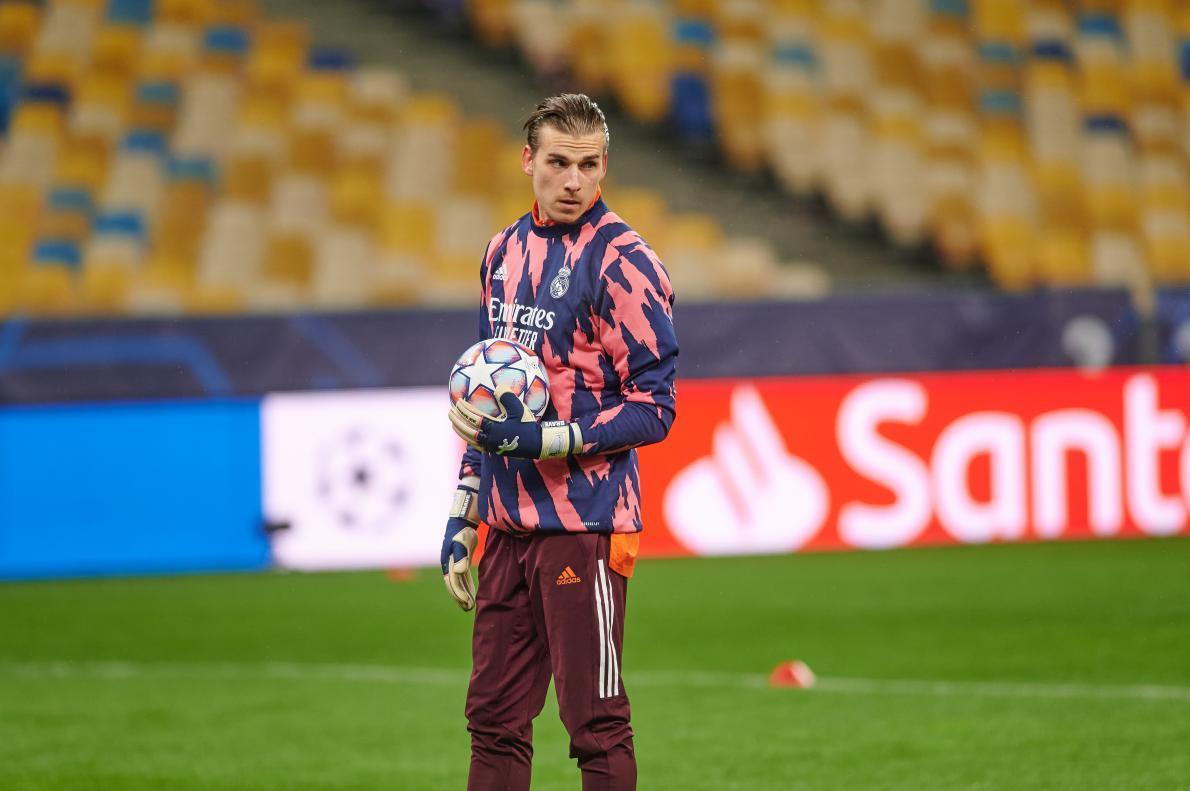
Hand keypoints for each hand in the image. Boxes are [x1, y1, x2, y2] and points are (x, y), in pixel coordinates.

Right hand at [442, 480, 479, 610]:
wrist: (462, 521)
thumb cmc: (462, 532)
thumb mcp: (462, 543)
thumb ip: (461, 557)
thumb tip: (459, 572)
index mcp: (448, 563)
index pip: (452, 582)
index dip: (458, 594)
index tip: (466, 603)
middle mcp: (449, 565)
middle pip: (454, 585)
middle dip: (460, 597)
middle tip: (468, 608)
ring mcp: (454, 563)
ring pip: (458, 582)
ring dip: (463, 593)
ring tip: (470, 605)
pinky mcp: (460, 560)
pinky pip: (463, 577)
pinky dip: (467, 586)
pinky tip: (471, 592)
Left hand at [449, 388, 582, 459]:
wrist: (536, 445)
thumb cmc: (527, 425)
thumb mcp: (519, 409)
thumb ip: (508, 398)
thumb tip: (498, 386)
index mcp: (493, 429)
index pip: (473, 418)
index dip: (464, 410)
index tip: (458, 402)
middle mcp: (489, 439)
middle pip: (467, 430)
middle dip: (457, 420)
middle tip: (449, 412)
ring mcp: (490, 446)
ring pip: (469, 438)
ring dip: (460, 430)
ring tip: (453, 423)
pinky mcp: (493, 450)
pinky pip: (476, 444)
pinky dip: (468, 438)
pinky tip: (467, 434)